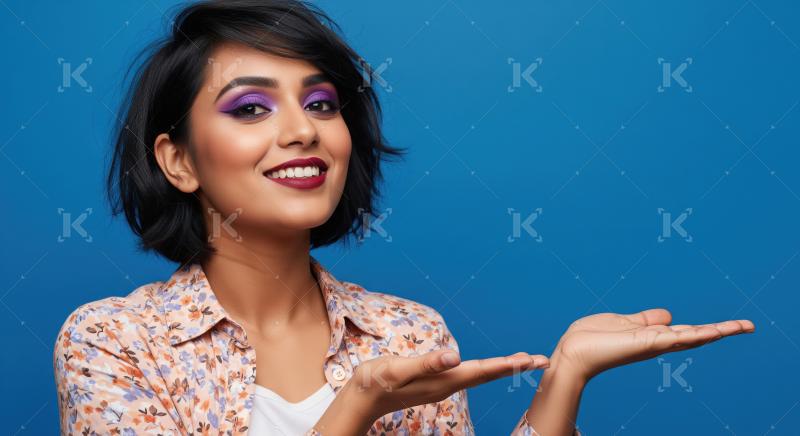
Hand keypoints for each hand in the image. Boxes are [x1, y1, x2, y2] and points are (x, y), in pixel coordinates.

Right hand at [313, 349, 549, 434]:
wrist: (361, 398)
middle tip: (541, 360)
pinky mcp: (435, 382)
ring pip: (479, 375)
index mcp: (444, 380)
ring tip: (523, 361)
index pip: (483, 370)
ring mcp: (442, 385)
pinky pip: (468, 375)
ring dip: (501, 367)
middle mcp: (448, 385)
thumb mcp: (399, 369)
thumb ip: (427, 364)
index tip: (533, 360)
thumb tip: (455, 356)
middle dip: (514, 366)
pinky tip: (487, 367)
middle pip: (487, 374)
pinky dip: (485, 369)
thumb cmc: (377, 381)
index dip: (508, 364)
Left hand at [551, 308, 754, 381]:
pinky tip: (714, 331)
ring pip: (692, 336)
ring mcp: (653, 344)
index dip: (708, 328)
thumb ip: (645, 320)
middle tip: (749, 325)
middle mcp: (657, 342)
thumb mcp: (624, 322)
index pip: (686, 331)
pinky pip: (676, 338)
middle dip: (722, 330)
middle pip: (696, 335)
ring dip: (717, 330)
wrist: (573, 352)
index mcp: (652, 336)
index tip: (732, 325)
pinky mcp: (646, 343)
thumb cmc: (592, 338)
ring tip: (742, 326)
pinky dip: (696, 334)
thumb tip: (668, 315)